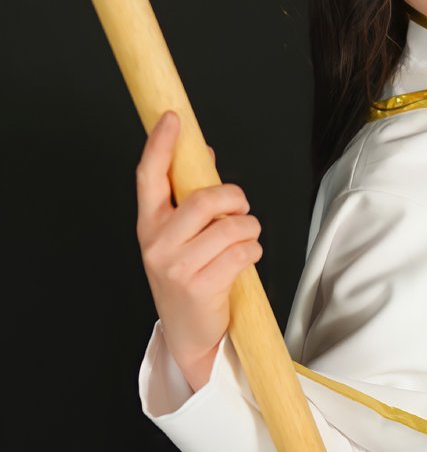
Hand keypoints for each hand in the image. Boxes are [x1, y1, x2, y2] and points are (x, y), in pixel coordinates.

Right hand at [136, 111, 262, 390]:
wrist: (190, 333)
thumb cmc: (190, 277)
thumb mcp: (183, 237)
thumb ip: (191, 198)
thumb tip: (205, 156)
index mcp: (149, 223)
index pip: (149, 176)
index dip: (161, 144)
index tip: (173, 118)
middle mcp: (156, 242)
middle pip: (205, 199)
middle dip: (235, 199)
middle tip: (241, 209)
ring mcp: (175, 266)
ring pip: (231, 227)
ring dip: (249, 230)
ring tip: (244, 241)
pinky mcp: (199, 286)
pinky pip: (242, 253)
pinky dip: (253, 252)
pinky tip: (244, 261)